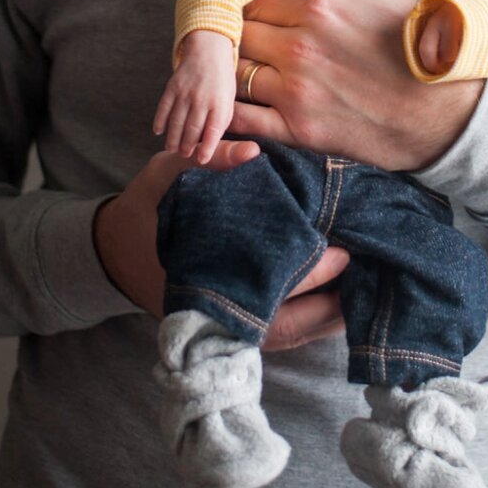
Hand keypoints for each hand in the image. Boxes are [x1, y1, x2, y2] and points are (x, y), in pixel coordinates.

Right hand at [93, 143, 349, 342]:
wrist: (118, 246)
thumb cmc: (152, 204)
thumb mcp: (170, 172)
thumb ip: (210, 160)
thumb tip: (252, 151)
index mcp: (206, 268)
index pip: (269, 285)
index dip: (311, 273)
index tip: (344, 254)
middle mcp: (217, 306)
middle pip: (286, 324)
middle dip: (331, 306)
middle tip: (369, 278)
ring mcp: (224, 321)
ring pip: (287, 335)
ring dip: (325, 320)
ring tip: (367, 295)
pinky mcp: (232, 324)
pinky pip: (280, 332)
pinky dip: (311, 322)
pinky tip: (342, 302)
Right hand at [153, 31, 235, 161]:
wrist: (208, 50)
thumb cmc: (222, 79)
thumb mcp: (228, 99)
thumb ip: (221, 119)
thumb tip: (210, 142)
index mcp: (220, 102)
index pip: (213, 130)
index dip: (207, 147)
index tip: (202, 160)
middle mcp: (202, 98)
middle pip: (191, 128)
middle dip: (187, 146)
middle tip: (184, 155)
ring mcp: (185, 92)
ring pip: (176, 121)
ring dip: (172, 138)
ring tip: (172, 148)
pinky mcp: (172, 86)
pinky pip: (164, 107)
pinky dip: (160, 121)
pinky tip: (158, 131)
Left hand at [233, 0, 482, 169]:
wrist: (457, 114)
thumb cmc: (439, 46)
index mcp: (321, 6)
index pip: (257, 0)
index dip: (261, 8)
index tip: (270, 17)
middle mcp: (299, 45)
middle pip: (240, 34)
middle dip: (246, 37)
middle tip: (257, 45)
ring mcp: (295, 91)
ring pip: (234, 73)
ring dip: (238, 73)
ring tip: (252, 75)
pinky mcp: (299, 132)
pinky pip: (242, 119)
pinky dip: (236, 113)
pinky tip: (247, 109)